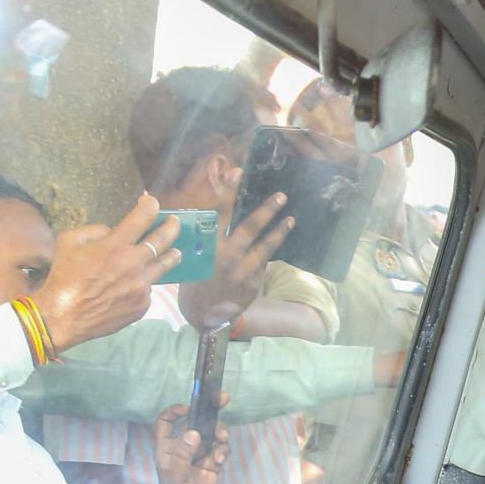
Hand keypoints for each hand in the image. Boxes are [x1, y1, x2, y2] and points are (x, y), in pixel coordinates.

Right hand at [34, 193, 183, 348]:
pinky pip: (148, 288)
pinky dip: (144, 282)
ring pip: (164, 266)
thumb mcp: (68, 241)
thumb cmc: (64, 277)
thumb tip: (112, 231)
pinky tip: (137, 283)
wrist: (65, 316)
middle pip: (163, 240)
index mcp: (115, 245)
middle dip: (171, 227)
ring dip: (171, 255)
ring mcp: (141, 286)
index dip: (150, 206)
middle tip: (174, 221)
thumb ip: (94, 230)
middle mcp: (134, 264)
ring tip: (176, 251)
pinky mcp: (143, 304)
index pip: (141, 218)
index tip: (153, 202)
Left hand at [151, 399, 229, 483]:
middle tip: (224, 399)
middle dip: (210, 412)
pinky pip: (221, 449)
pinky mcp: (213, 462)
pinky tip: (220, 461)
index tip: (189, 407)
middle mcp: (184, 446)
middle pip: (196, 422)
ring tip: (223, 441)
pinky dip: (223, 451)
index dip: (174, 411)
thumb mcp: (175, 474)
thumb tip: (193, 432)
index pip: (166, 421)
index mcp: (168, 446)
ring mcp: (200, 454)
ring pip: (213, 434)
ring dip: (220, 434)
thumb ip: (183, 453)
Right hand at [183, 180, 296, 330]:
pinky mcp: (252, 282)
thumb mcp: (194, 254)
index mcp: (208, 245)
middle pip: (249, 227)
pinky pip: (264, 262)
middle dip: (267, 210)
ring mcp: (241, 270)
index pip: (219, 213)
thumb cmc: (197, 277)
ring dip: (279, 231)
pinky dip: (271, 250)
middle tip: (281, 196)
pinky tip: (279, 240)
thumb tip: (220, 209)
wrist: (202, 312)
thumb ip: (207, 235)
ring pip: (264, 246)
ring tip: (290, 219)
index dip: (228, 191)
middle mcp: (225, 256)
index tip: (238, 171)